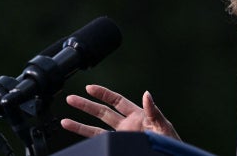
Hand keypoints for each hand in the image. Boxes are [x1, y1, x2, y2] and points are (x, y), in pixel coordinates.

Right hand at [60, 84, 179, 140]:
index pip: (116, 101)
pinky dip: (89, 142)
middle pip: (102, 113)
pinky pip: (101, 144)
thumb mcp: (163, 125)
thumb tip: (147, 93)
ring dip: (80, 126)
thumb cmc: (171, 142)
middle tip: (70, 99)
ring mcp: (122, 139)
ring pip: (97, 131)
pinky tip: (78, 140)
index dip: (102, 94)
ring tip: (65, 121)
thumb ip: (153, 111)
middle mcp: (127, 126)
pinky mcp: (120, 149)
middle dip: (86, 106)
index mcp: (137, 115)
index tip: (88, 87)